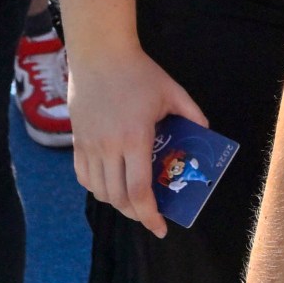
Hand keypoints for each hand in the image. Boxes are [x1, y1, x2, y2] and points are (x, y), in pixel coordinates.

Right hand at [69, 37, 208, 238]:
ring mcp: (90, 145)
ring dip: (117, 203)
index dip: (149, 215)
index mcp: (135, 138)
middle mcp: (109, 147)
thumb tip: (206, 132)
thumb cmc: (138, 72)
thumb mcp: (172, 91)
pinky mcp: (77, 140)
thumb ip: (192, 113)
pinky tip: (110, 186)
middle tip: (150, 216)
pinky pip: (84, 176)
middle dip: (136, 214)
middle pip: (118, 198)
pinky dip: (97, 188)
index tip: (160, 228)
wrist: (99, 54)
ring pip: (99, 191)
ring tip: (132, 202)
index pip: (139, 191)